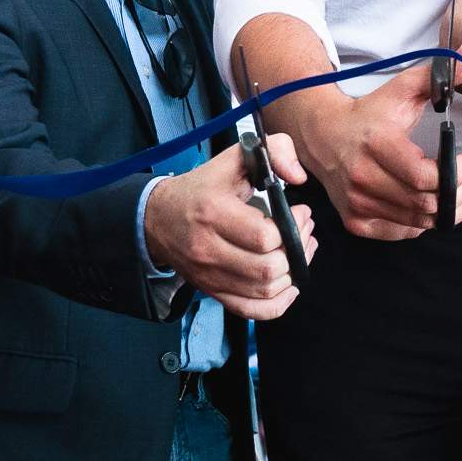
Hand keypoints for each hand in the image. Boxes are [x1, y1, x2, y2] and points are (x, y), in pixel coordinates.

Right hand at [145, 140, 319, 319]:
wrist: (158, 218)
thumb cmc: (201, 188)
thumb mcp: (234, 158)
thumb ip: (273, 150)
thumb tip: (298, 176)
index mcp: (213, 212)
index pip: (265, 237)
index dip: (293, 227)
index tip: (299, 212)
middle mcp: (209, 249)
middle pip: (268, 268)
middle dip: (298, 250)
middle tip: (303, 232)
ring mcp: (210, 275)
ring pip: (264, 290)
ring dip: (293, 273)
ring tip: (300, 250)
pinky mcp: (213, 291)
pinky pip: (251, 310)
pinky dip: (278, 303)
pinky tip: (290, 285)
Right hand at [299, 38, 461, 238]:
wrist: (322, 134)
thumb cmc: (368, 113)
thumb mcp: (402, 88)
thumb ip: (440, 73)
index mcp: (377, 144)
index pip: (423, 177)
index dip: (453, 175)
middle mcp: (362, 177)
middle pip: (424, 204)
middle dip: (457, 196)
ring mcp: (356, 202)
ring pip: (416, 223)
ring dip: (447, 213)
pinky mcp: (355, 220)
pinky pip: (400, 233)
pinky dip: (421, 224)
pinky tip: (432, 208)